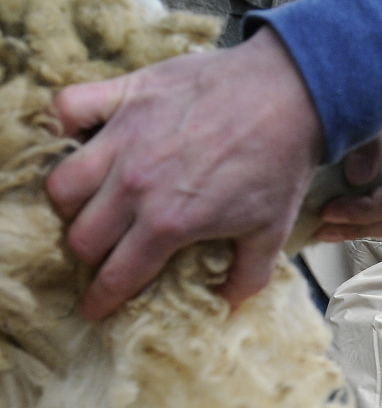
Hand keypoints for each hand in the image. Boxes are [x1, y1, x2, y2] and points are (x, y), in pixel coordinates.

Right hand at [45, 26, 322, 319]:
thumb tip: (228, 307)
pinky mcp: (124, 95)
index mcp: (169, 223)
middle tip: (104, 255)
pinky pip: (68, 108)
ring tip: (92, 207)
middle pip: (82, 236)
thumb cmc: (280, 164)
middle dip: (91, 256)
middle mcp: (136, 183)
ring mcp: (124, 137)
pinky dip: (66, 125)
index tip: (93, 308)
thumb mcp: (270, 233)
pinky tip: (85, 141)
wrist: (289, 97)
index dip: (101, 299)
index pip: (117, 274)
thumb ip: (246, 278)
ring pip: (63, 183)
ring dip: (72, 203)